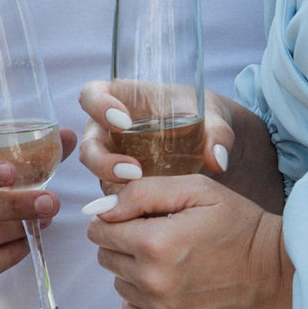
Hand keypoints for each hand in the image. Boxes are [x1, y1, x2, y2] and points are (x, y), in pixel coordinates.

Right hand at [76, 83, 285, 212]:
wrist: (214, 149)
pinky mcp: (123, 186)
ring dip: (111, 186)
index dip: (97, 106)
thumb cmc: (207, 119)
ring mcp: (114, 160)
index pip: (93, 95)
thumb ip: (218, 132)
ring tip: (139, 193)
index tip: (121, 120)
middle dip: (102, 160)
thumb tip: (217, 159)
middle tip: (132, 171)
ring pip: (97, 177)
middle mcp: (110, 131)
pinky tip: (144, 213)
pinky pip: (113, 198)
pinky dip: (124, 206)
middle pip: (88, 144)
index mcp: (123, 99)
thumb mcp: (215, 116)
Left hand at [84, 175, 292, 308]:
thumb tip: (100, 208)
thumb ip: (143, 192)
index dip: (115, 218)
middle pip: (105, 256)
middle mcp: (153, 281)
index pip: (99, 230)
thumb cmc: (240, 226)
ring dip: (134, 269)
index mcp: (156, 243)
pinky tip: (167, 284)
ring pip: (118, 283)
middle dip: (123, 242)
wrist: (275, 271)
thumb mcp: (197, 190)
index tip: (138, 216)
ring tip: (169, 259)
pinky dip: (141, 298)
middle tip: (158, 234)